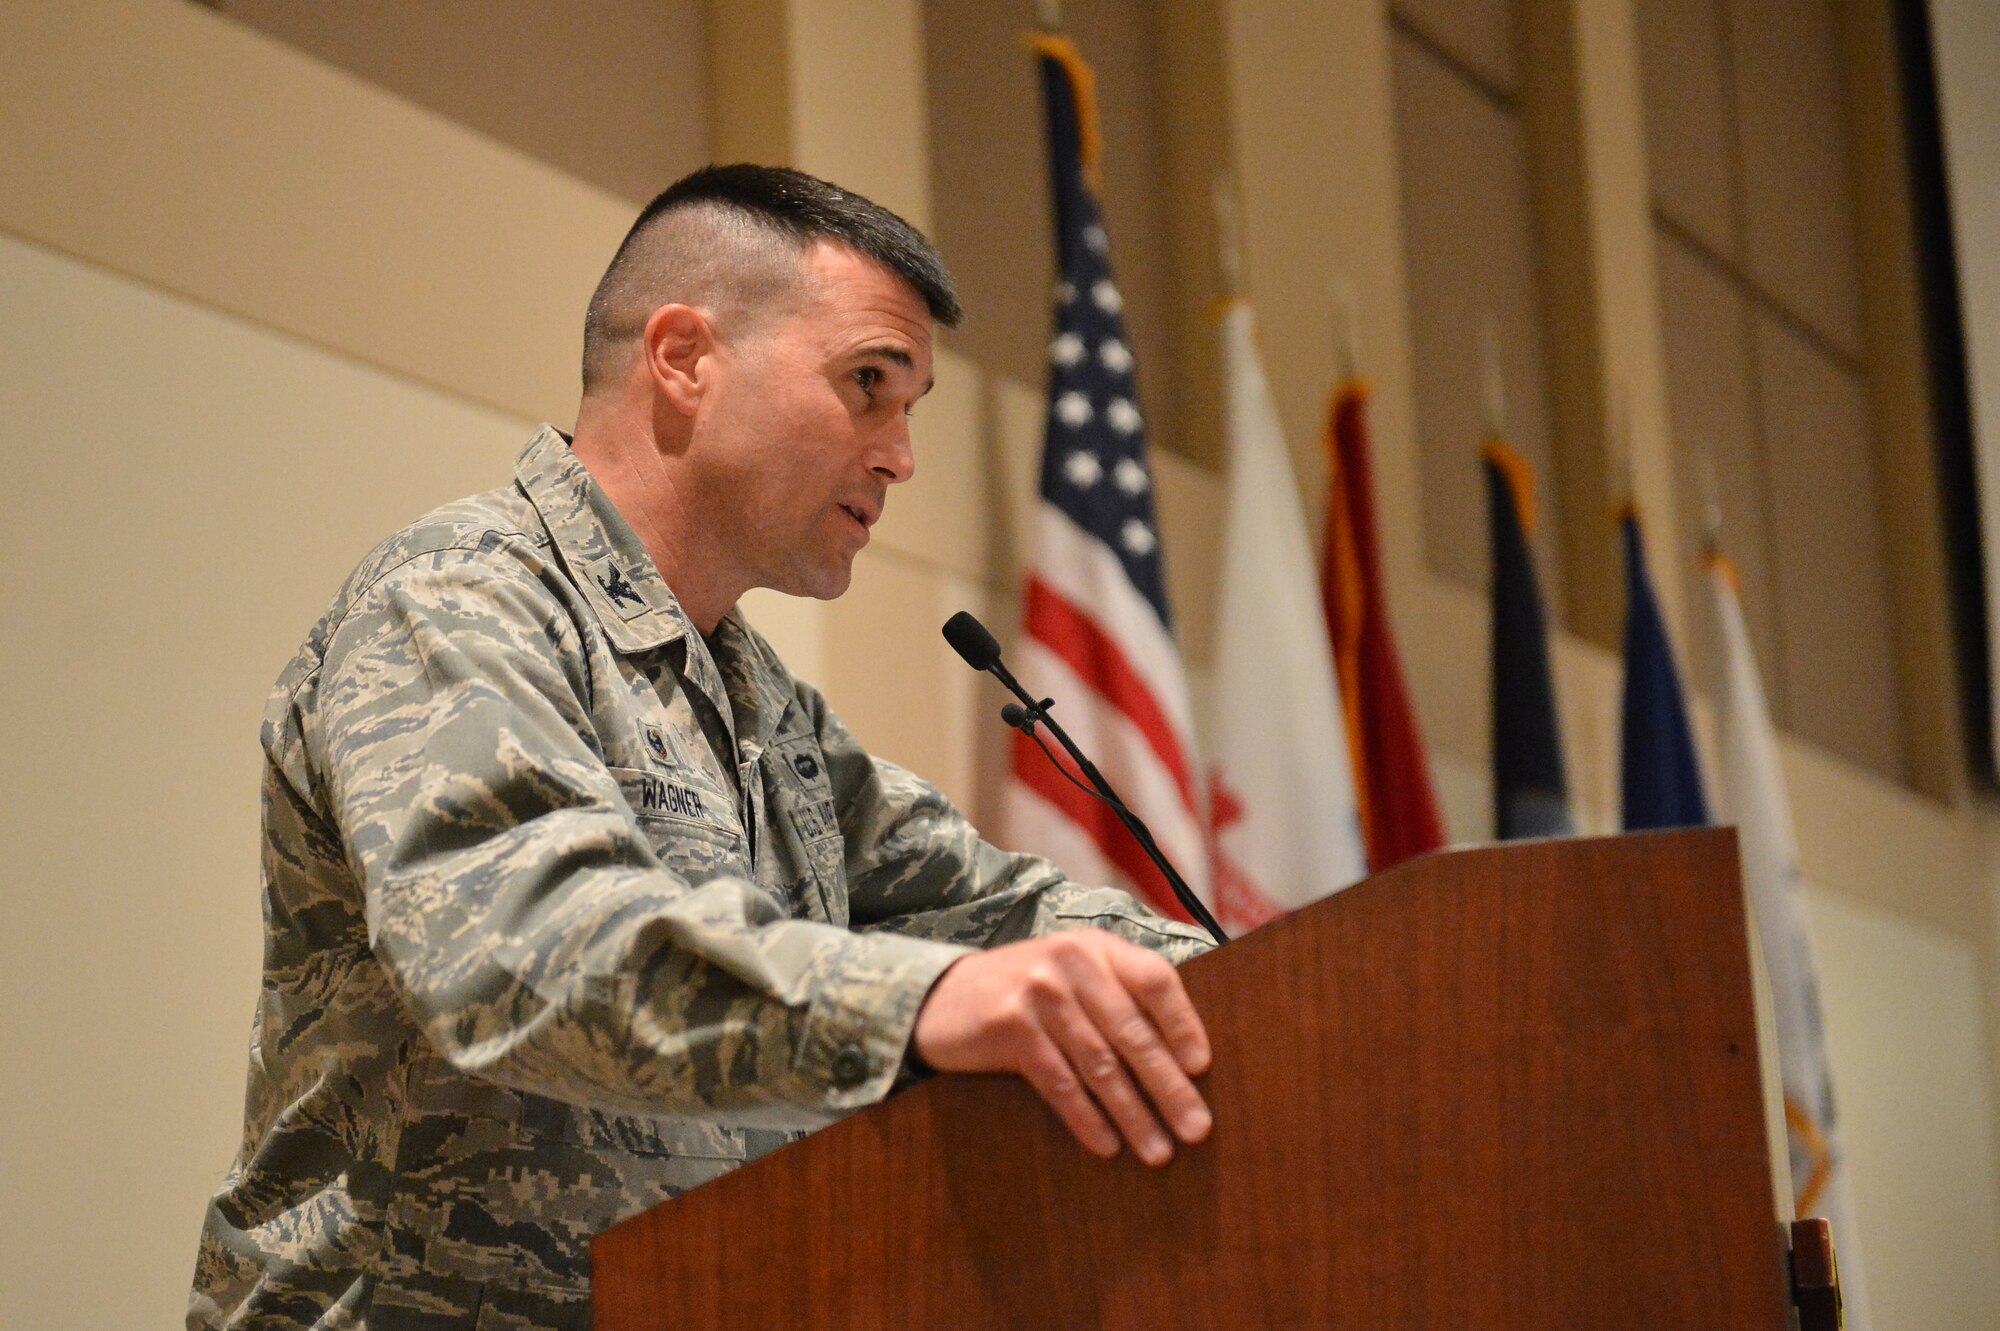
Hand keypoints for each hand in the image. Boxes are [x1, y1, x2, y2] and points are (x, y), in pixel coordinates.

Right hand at [910, 930, 1211, 1165]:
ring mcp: (1038, 993)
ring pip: (1099, 1064)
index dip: (1183, 1023)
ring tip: (1159, 1150)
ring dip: (1134, 1113)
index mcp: (1098, 947)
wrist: (943, 997)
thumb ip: (1119, 997)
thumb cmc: (1027, 994)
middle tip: (1197, 1128)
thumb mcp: (1073, 976)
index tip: (1202, 1067)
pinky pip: (1059, 1082)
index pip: (1155, 980)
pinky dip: (1086, 1118)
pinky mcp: (1009, 1026)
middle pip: (1132, 1032)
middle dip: (1168, 1085)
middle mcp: (1071, 962)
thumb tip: (1184, 1060)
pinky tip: (1108, 1145)